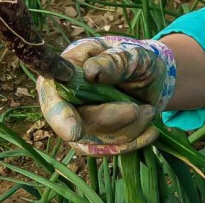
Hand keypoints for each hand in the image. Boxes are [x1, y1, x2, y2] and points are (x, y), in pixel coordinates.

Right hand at [36, 36, 176, 155]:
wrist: (151, 78)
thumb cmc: (135, 59)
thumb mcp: (132, 54)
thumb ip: (114, 62)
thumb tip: (91, 72)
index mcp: (65, 72)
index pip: (53, 96)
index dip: (61, 115)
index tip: (74, 132)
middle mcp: (64, 100)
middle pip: (78, 123)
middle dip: (112, 119)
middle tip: (140, 110)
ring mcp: (76, 123)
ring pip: (97, 140)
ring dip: (129, 127)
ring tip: (149, 110)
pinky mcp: (92, 139)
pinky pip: (109, 150)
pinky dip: (134, 141)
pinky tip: (151, 131)